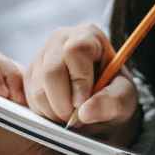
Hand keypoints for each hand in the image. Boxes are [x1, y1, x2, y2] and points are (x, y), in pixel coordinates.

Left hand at [0, 49, 55, 154]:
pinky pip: (20, 70)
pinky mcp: (15, 82)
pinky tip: (27, 101)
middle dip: (5, 75)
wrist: (30, 151)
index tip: (1, 93)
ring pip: (5, 62)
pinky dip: (24, 84)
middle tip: (12, 99)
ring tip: (21, 103)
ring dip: (15, 80)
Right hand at [25, 24, 142, 146]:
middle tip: (77, 118)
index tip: (84, 103)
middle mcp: (60, 39)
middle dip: (64, 103)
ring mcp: (41, 55)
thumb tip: (84, 112)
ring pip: (38, 88)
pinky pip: (30, 98)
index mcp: (88, 36)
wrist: (99, 99)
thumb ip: (112, 102)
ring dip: (54, 112)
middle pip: (51, 71)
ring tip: (72, 114)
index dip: (79, 80)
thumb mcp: (125, 97)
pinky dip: (45, 113)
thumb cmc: (114, 92)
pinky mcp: (30, 73)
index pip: (75, 51)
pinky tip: (60, 110)